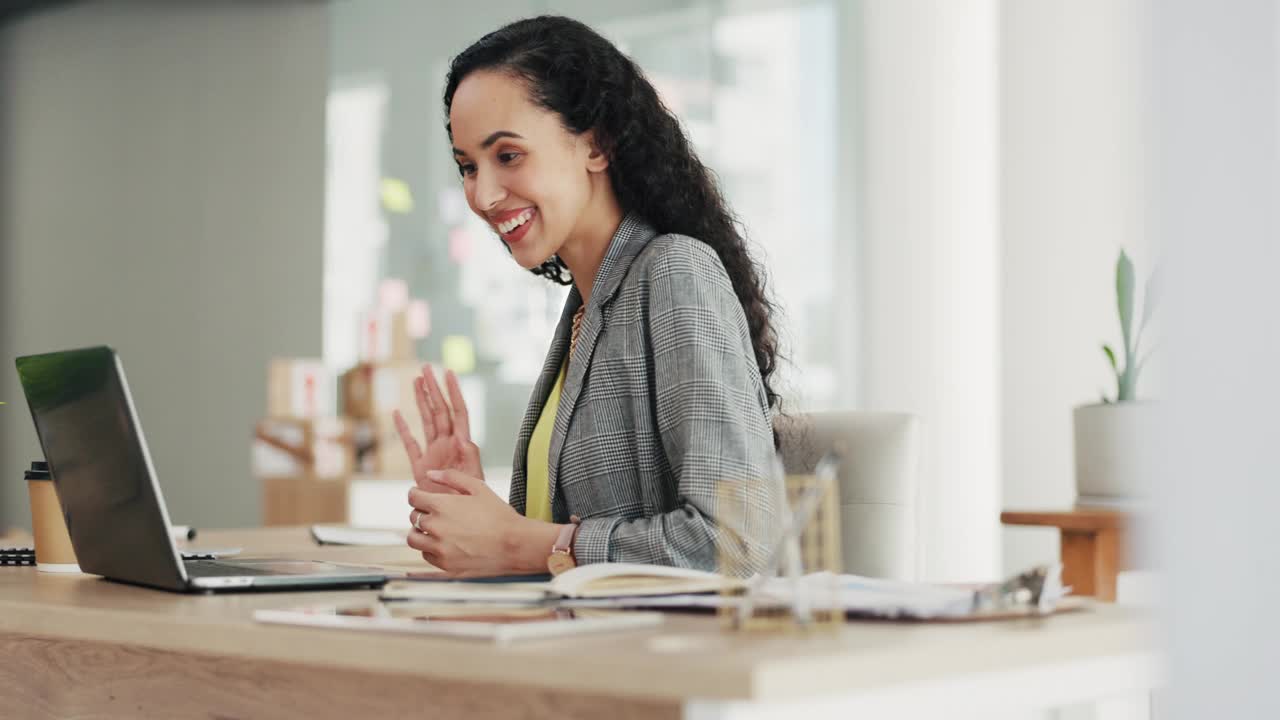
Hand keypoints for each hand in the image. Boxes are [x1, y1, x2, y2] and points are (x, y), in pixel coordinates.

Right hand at [393, 364, 483, 493]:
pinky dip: (403, 429)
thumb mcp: (473, 478)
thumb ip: (469, 459)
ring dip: (422, 401)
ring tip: (417, 380)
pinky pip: (410, 444)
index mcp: (462, 444)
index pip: (458, 411)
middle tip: (426, 368)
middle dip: (434, 389)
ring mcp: (434, 454)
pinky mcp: (421, 467)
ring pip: (427, 421)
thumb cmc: (472, 502)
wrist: (459, 521)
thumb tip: (465, 441)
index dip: (453, 391)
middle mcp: (448, 445)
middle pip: (440, 410)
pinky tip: (397, 413)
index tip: (448, 372)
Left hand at [406, 470, 558, 576]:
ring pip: (414, 539)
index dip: (416, 494)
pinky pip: (426, 556)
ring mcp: (439, 549)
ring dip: (420, 532)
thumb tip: (430, 474)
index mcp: (441, 506)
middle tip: (434, 513)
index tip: (421, 496)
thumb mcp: (478, 487)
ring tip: (432, 531)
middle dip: (421, 512)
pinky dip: (430, 549)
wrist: (515, 545)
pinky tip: (443, 544)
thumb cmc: (500, 515)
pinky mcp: (445, 566)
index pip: (413, 498)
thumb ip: (451, 477)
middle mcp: (436, 528)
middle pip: (413, 517)